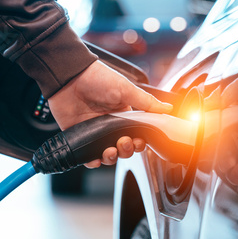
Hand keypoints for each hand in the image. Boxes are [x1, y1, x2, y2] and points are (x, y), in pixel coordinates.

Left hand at [48, 60, 172, 167]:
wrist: (69, 76)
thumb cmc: (97, 78)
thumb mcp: (126, 89)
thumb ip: (147, 103)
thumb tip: (168, 108)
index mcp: (123, 115)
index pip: (136, 136)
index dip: (139, 142)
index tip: (139, 140)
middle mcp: (109, 125)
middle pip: (123, 148)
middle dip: (126, 150)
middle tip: (123, 141)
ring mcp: (94, 132)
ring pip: (107, 155)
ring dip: (112, 157)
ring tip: (110, 149)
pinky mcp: (79, 137)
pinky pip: (87, 156)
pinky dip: (93, 161)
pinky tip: (96, 158)